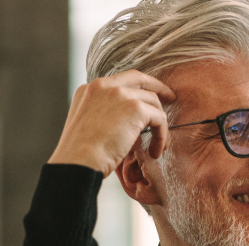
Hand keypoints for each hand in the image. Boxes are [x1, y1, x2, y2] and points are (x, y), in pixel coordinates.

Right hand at [48, 70, 175, 176]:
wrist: (77, 163)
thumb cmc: (80, 157)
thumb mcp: (86, 128)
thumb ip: (103, 118)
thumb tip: (126, 126)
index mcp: (89, 90)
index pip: (120, 80)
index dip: (138, 87)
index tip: (147, 98)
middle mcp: (104, 86)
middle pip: (140, 80)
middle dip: (158, 89)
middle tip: (170, 99)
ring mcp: (120, 94)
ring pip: (152, 102)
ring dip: (159, 125)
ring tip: (157, 147)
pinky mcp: (135, 108)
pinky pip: (159, 118)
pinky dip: (161, 136)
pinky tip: (155, 152)